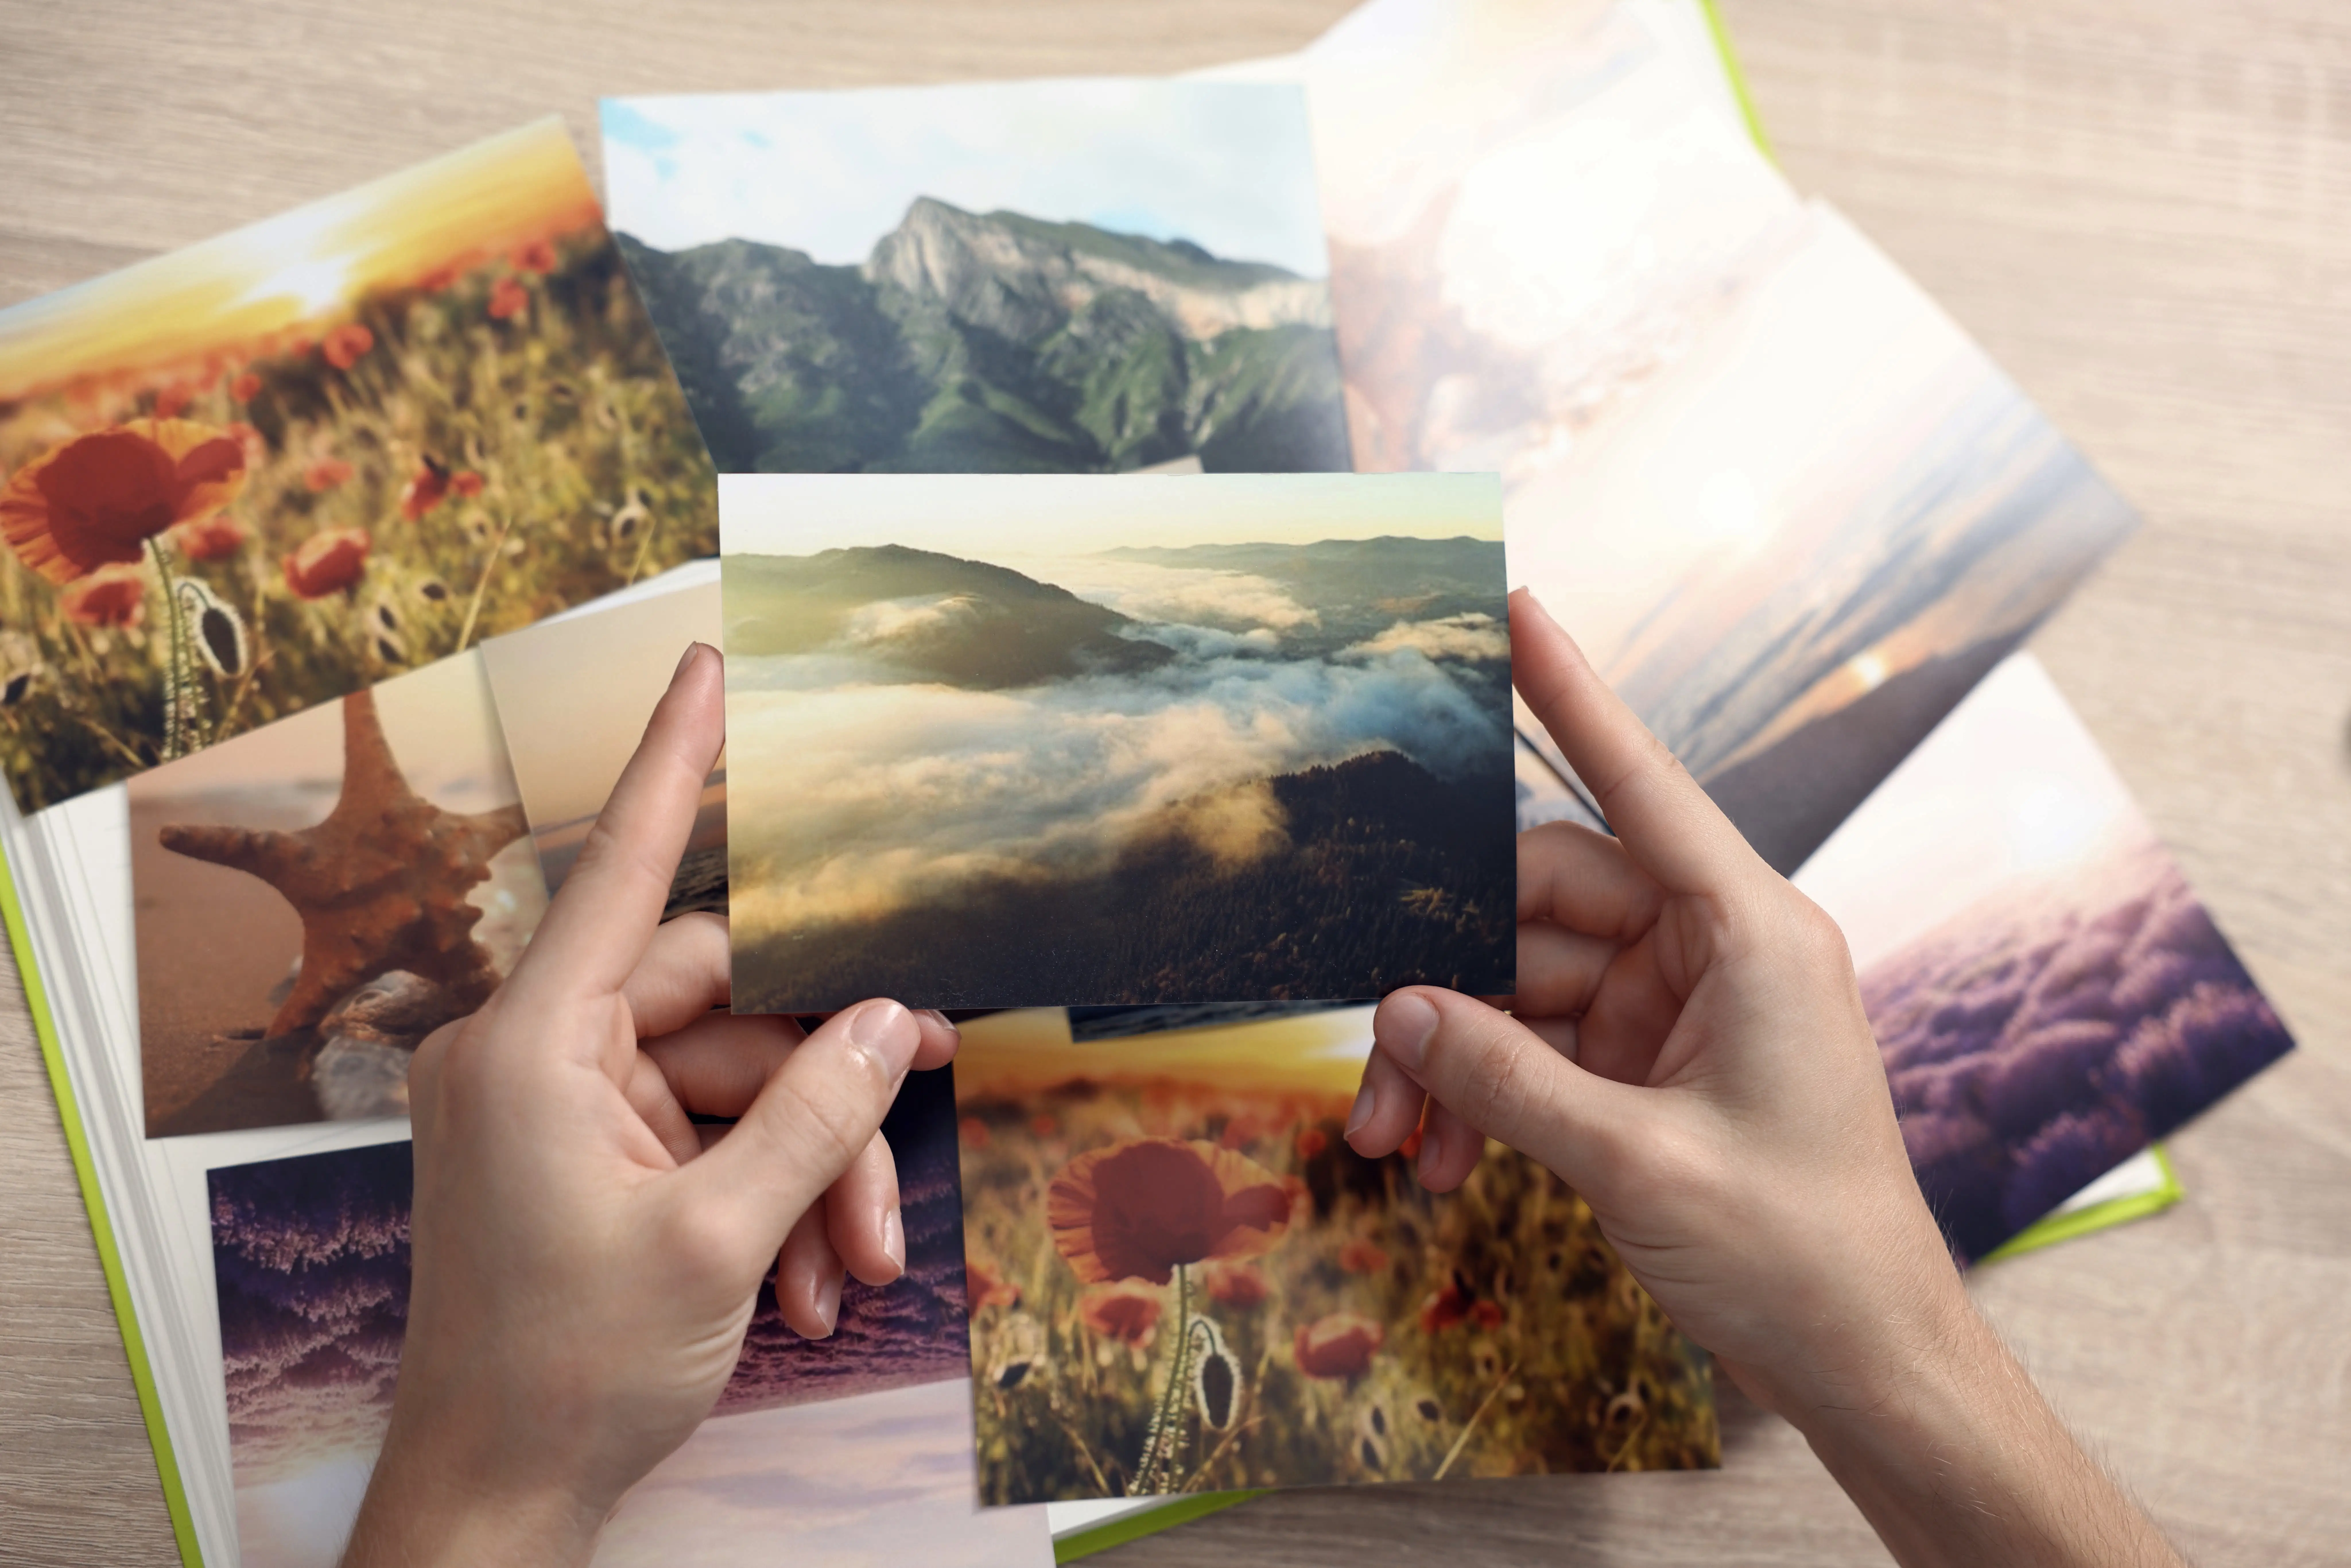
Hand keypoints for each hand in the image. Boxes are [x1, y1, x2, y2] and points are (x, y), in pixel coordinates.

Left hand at [343, 643, 958, 1567]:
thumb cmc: (568, 1374)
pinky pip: (709, 1142)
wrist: (500, 1497)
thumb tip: (894, 1022)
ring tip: (855, 1272)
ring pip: (734, 1092)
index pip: (623, 871)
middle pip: (726, 1017)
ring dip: (810, 1179)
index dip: (678, 762)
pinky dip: (770, 1205)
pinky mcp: (592, 1158)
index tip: (706, 667)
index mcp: (531, 1049)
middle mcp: (540, 1057)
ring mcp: (565, 1110)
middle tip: (914, 1151)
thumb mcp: (718, 1241)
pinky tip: (812, 1286)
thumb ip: (814, 1116)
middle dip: (827, 1100)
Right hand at [1345, 590, 2182, 1567]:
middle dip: (1445, 986)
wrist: (1864, 1360)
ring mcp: (1678, 1008)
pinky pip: (1541, 1051)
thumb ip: (1506, 1078)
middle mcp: (1712, 950)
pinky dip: (1487, 1098)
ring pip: (1524, 990)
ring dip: (1451, 1060)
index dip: (1573, 692)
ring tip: (1393, 1144)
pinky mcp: (1652, 1066)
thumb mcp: (1635, 1162)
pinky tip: (1440, 1160)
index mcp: (1748, 933)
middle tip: (1371, 1075)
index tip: (1521, 606)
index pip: (1639, 782)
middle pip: (1540, 909)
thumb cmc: (1797, 1253)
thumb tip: (1397, 1012)